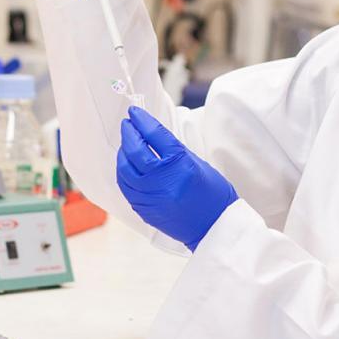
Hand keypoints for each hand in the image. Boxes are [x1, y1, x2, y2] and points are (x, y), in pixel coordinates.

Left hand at [117, 106, 237, 251]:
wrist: (214, 227)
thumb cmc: (212, 194)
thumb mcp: (197, 164)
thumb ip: (172, 150)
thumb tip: (151, 135)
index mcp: (181, 165)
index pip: (155, 135)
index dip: (142, 120)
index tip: (135, 112)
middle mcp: (163, 181)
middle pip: (136, 150)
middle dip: (129, 133)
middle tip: (127, 124)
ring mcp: (151, 197)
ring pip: (125, 169)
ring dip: (123, 152)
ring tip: (126, 143)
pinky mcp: (144, 209)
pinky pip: (126, 186)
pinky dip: (123, 172)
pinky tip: (126, 164)